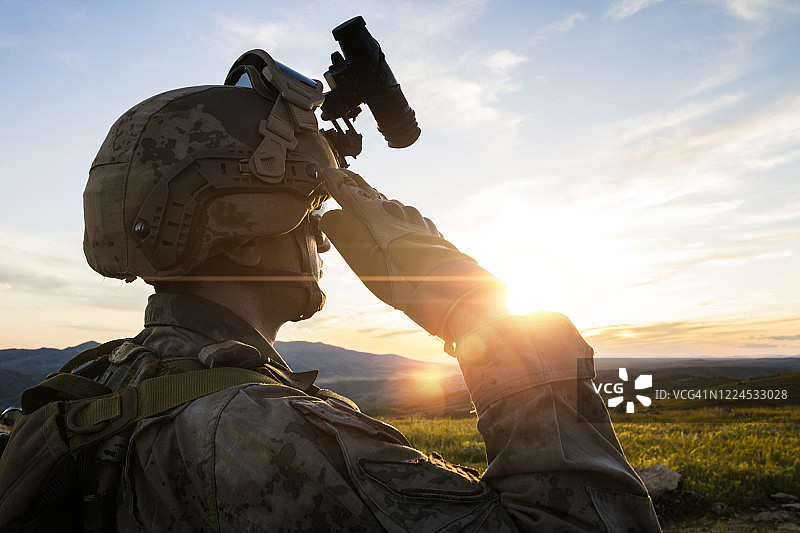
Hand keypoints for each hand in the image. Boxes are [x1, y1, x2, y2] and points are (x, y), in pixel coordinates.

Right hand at [319, 168, 506, 352]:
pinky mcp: (428, 231)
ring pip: (392, 206)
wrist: (443, 286)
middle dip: (357, 187)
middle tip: (346, 178)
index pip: (350, 191)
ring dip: (379, 205)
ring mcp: (414, 219)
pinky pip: (409, 219)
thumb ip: (342, 232)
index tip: (327, 172)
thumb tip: (329, 216)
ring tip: (371, 205)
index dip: (336, 181)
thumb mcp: (361, 258)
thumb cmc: (399, 276)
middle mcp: (396, 210)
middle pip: (372, 194)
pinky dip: (398, 220)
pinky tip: (399, 228)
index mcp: (375, 213)